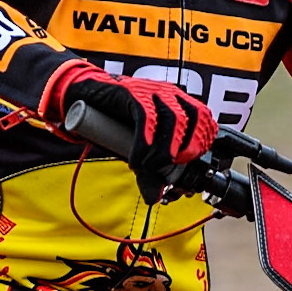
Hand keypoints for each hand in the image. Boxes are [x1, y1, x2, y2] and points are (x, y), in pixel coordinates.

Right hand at [43, 64, 217, 203]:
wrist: (85, 98)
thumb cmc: (116, 122)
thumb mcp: (139, 149)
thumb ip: (149, 171)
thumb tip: (154, 198)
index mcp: (180, 103)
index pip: (206, 121)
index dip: (202, 145)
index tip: (187, 166)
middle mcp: (171, 94)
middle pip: (195, 119)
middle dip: (187, 149)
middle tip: (169, 168)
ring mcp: (153, 91)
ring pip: (174, 119)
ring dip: (164, 150)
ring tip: (148, 166)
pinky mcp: (132, 93)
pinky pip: (146, 118)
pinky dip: (144, 143)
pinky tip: (135, 159)